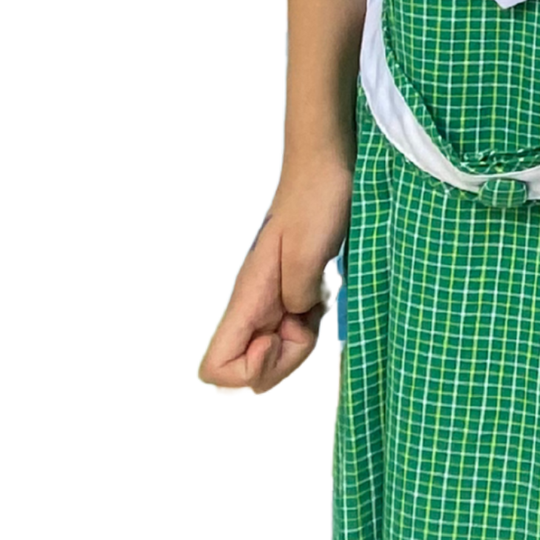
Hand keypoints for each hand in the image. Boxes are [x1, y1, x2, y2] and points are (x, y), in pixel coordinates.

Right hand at [198, 160, 350, 395]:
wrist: (324, 167)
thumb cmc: (317, 203)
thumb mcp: (309, 253)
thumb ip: (297, 297)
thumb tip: (298, 316)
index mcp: (246, 301)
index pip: (214, 369)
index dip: (248, 372)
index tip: (279, 338)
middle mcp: (250, 309)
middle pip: (248, 372)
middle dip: (284, 359)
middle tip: (308, 318)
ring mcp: (267, 303)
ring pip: (271, 353)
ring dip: (300, 340)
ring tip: (318, 300)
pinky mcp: (286, 295)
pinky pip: (289, 330)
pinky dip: (309, 322)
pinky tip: (322, 293)